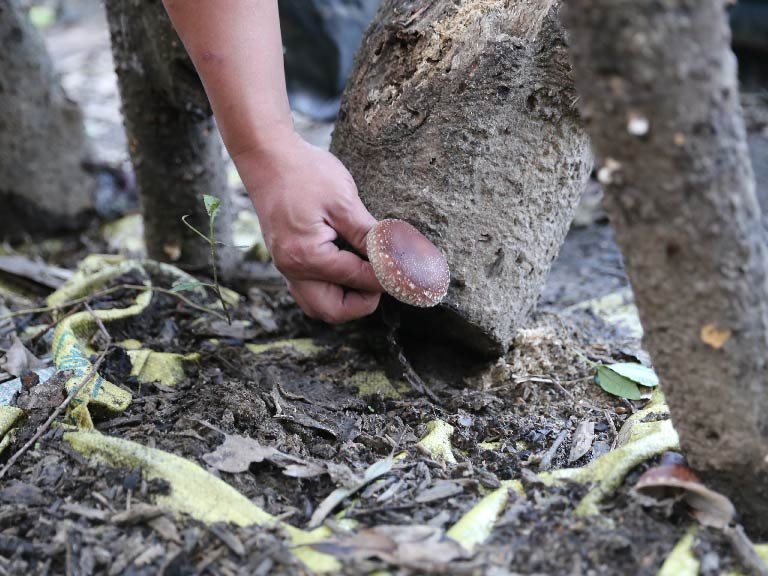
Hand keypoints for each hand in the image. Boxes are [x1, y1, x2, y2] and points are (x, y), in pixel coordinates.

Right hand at [234, 131, 381, 323]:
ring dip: (347, 298)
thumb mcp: (343, 201)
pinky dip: (333, 287)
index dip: (389, 276)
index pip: (359, 280)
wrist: (266, 155)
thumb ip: (369, 235)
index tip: (412, 269)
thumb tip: (398, 258)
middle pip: (334, 311)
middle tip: (384, 276)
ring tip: (368, 271)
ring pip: (320, 305)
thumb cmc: (304, 172)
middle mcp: (292, 270)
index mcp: (307, 257)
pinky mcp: (287, 259)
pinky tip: (351, 264)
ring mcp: (286, 267)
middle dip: (364, 301)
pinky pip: (311, 289)